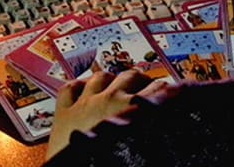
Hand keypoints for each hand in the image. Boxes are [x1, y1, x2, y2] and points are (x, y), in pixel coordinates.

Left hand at [45, 69, 168, 159]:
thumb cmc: (102, 166)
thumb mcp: (142, 154)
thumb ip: (151, 136)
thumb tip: (161, 136)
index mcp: (133, 113)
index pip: (157, 89)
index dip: (166, 90)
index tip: (170, 92)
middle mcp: (109, 101)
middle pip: (130, 76)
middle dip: (141, 80)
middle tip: (145, 88)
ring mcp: (84, 103)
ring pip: (101, 76)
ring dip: (112, 79)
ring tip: (116, 85)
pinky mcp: (63, 112)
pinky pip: (71, 87)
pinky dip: (79, 86)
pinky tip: (83, 89)